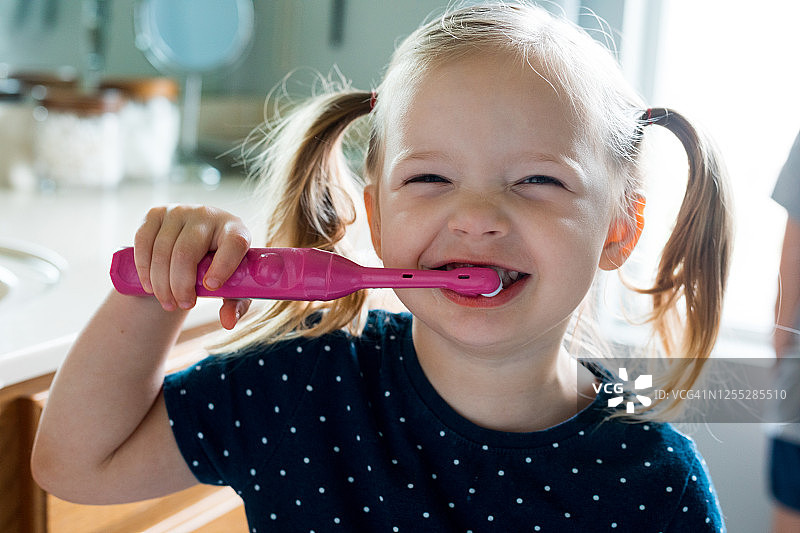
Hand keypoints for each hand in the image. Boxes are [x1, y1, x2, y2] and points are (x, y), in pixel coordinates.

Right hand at [133, 205, 251, 328]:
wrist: (197, 244)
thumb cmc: (220, 267)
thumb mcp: (233, 286)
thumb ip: (236, 305)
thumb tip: (228, 322)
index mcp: (235, 230)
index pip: (233, 243)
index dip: (223, 266)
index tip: (211, 287)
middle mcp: (207, 215)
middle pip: (186, 252)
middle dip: (180, 285)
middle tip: (182, 305)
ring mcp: (180, 211)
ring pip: (162, 250)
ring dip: (161, 283)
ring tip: (168, 302)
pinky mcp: (156, 214)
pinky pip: (143, 241)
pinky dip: (144, 268)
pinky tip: (150, 286)